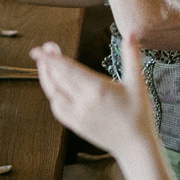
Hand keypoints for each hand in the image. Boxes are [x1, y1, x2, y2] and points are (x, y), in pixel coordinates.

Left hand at [31, 37, 154, 158]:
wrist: (135, 145)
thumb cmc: (139, 113)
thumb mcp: (137, 81)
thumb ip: (131, 55)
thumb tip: (132, 33)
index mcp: (97, 88)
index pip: (67, 69)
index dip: (51, 58)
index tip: (40, 49)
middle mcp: (84, 102)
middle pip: (57, 78)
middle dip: (48, 62)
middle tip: (46, 47)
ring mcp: (78, 115)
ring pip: (53, 94)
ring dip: (46, 78)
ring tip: (45, 64)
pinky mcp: (76, 126)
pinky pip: (57, 108)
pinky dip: (52, 95)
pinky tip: (54, 87)